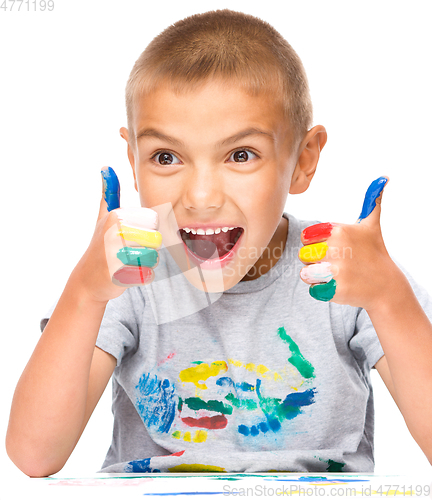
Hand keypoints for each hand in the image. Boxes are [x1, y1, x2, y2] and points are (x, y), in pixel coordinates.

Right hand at [72, 167, 161, 302]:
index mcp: (117, 216)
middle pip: (156, 240)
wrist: (87, 280)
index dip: (148, 232)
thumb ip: (109, 194)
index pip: (154, 221)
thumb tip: (105, 167)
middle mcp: (115, 232)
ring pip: (154, 258)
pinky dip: (142, 277)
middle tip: (129, 252)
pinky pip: (148, 274)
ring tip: (128, 262)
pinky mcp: (119, 275)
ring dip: (146, 263)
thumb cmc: (100, 246)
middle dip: (149, 248)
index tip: (131, 237)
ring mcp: (116, 254)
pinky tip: (127, 273)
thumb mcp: (103, 217)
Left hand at [298, 177, 397, 309]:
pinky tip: (337, 286)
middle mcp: (337, 248)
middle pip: (303, 255)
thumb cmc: (374, 252)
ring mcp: (337, 271)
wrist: (386, 286)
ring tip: (333, 275)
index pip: (306, 237)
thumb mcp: (372, 226)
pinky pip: (312, 289)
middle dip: (314, 261)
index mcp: (338, 231)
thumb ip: (371, 202)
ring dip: (315, 276)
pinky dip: (321, 290)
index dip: (315, 244)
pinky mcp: (336, 290)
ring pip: (304, 273)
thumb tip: (384, 177)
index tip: (330, 248)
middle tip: (334, 263)